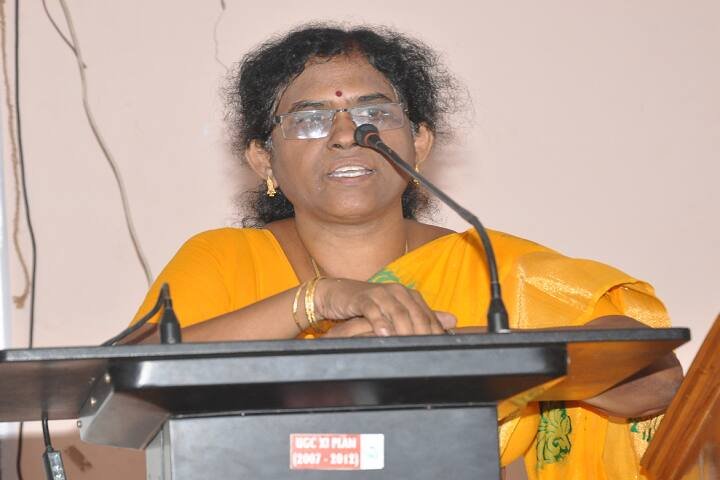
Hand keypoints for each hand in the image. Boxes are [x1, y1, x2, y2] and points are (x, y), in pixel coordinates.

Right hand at [315, 279, 455, 335]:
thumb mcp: (396, 310)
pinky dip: (379, 322)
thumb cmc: (370, 305)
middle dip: (422, 333)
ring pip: (397, 312)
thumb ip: (423, 315)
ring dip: (404, 330)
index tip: (438, 349)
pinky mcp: (362, 297)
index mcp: (408, 294)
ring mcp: (380, 293)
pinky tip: (383, 335)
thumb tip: (453, 320)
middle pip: (415, 314)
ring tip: (407, 345)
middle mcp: (397, 291)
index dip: (434, 332)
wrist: (339, 294)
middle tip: (425, 351)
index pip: (427, 315)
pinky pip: (373, 310)